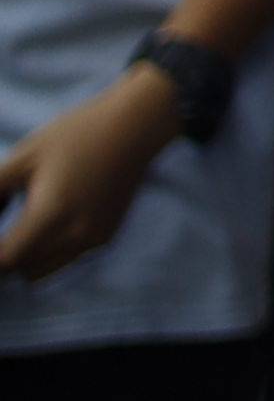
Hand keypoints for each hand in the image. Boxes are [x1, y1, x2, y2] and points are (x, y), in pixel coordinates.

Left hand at [0, 64, 184, 285]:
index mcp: (50, 215)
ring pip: (43, 271)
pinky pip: (65, 258)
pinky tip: (51, 220)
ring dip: (27, 257)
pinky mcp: (105, 237)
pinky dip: (50, 250)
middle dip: (6, 254)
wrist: (134, 129)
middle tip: (4, 227)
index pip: (6, 260)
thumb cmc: (75, 136)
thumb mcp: (23, 158)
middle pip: (22, 270)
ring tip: (22, 228)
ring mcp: (93, 239)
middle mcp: (75, 236)